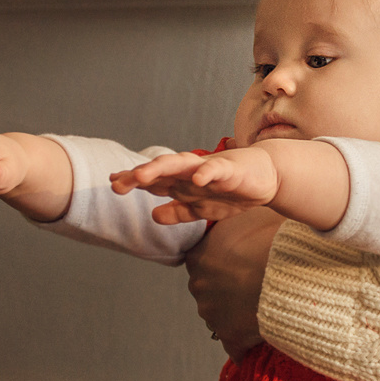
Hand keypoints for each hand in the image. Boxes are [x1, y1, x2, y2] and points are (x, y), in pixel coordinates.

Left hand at [111, 147, 280, 224]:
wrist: (267, 178)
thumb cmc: (232, 191)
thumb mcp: (202, 209)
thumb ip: (179, 212)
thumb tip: (154, 215)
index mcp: (183, 182)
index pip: (154, 180)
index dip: (133, 181)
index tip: (112, 183)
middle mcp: (191, 172)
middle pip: (160, 171)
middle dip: (139, 175)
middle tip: (117, 183)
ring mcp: (209, 169)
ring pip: (181, 165)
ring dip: (160, 168)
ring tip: (142, 176)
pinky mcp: (231, 170)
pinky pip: (216, 170)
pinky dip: (206, 173)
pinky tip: (195, 179)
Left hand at [187, 208, 280, 358]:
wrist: (288, 271)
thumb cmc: (271, 239)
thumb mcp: (250, 215)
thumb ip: (237, 220)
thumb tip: (243, 216)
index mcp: (198, 255)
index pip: (204, 261)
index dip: (225, 262)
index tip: (241, 263)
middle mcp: (198, 285)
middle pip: (211, 289)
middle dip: (229, 289)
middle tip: (256, 284)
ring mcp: (211, 313)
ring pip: (221, 316)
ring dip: (238, 314)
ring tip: (264, 307)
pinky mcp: (229, 336)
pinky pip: (235, 347)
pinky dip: (245, 346)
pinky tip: (258, 342)